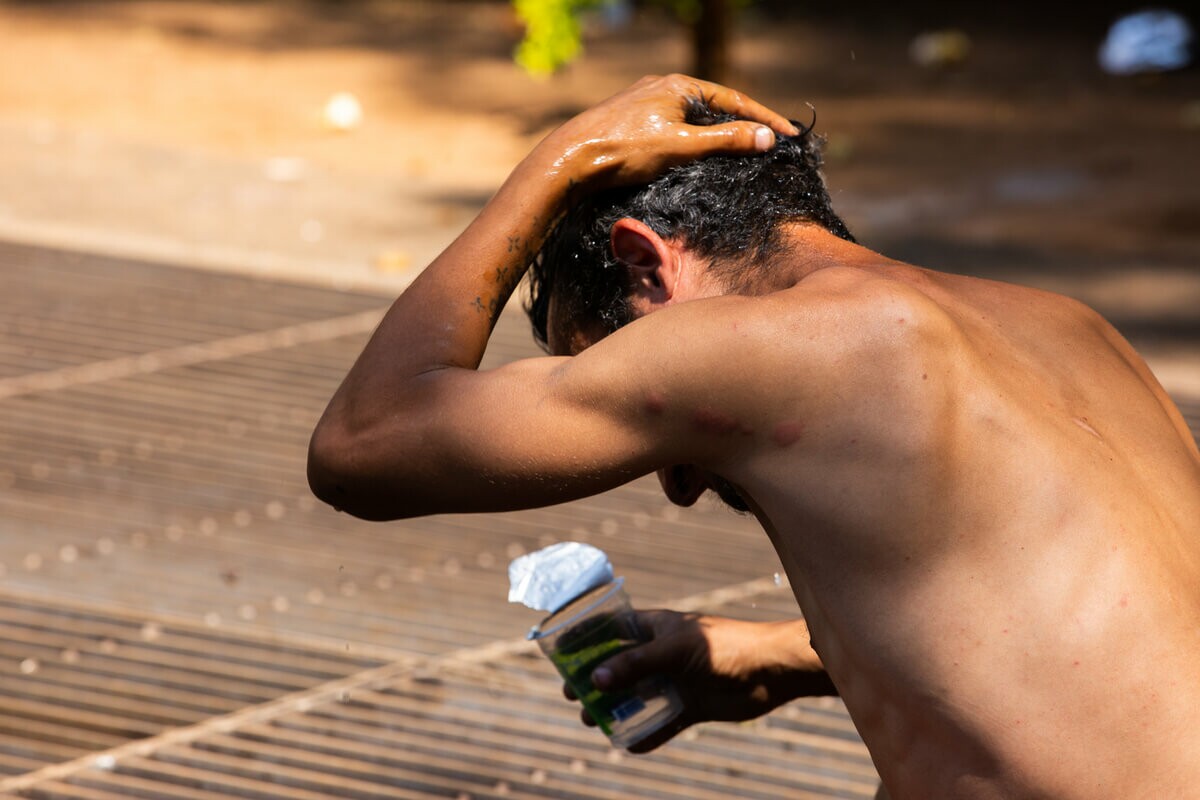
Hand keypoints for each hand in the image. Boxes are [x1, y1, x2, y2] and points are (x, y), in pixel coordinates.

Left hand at [540, 73, 799, 189]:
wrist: (572, 160)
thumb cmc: (626, 150)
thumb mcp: (682, 146)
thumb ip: (725, 142)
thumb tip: (766, 137)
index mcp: (679, 86)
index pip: (735, 101)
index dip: (764, 119)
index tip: (789, 136)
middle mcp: (663, 89)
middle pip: (715, 108)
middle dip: (743, 126)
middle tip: (770, 145)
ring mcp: (647, 106)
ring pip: (694, 120)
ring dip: (718, 137)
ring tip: (742, 155)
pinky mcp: (633, 124)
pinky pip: (675, 130)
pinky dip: (695, 143)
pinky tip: (699, 160)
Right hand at [564, 610, 835, 752]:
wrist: (770, 670)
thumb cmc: (724, 646)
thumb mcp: (675, 650)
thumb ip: (636, 664)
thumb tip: (596, 679)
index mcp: (655, 628)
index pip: (612, 629)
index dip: (586, 640)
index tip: (561, 656)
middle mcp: (661, 653)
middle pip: (618, 666)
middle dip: (594, 681)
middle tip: (572, 697)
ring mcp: (675, 679)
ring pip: (636, 696)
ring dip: (614, 708)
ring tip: (593, 722)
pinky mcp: (691, 705)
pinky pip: (662, 722)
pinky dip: (646, 733)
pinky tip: (628, 745)